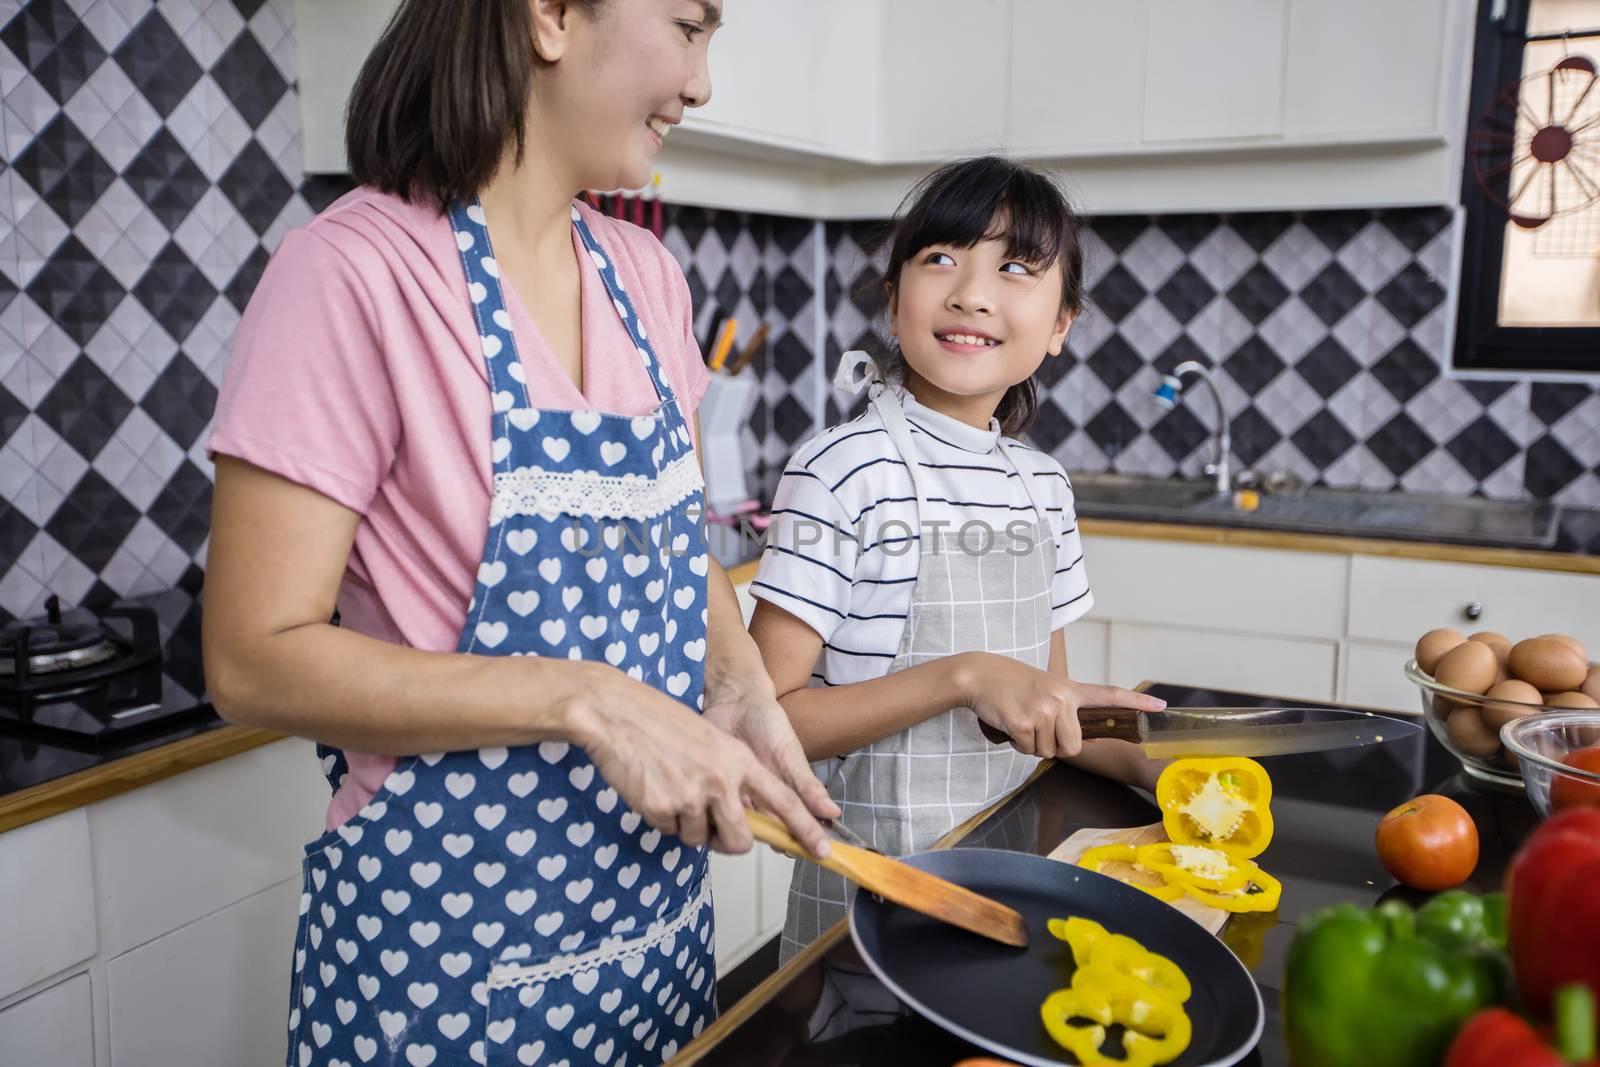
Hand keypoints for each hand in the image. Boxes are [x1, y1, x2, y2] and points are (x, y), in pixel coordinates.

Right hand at [571, 664, 834, 857]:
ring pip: (698, 839)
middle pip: (740, 840)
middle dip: (725, 842)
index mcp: (738, 760)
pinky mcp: (662, 808)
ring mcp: (691, 796)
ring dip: (685, 825)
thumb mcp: (709, 740)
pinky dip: (660, 817)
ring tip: (670, 787)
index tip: (823, 852)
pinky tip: (651, 787)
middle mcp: (721, 780)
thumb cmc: (660, 722)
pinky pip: (669, 832)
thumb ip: (730, 774)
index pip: (784, 800)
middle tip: (709, 827)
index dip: (805, 829)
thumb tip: (739, 814)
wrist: (617, 711)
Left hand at [702, 662, 839, 854]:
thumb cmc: (768, 723)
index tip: (806, 853)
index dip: (801, 843)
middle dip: (768, 840)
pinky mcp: (714, 790)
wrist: (733, 700)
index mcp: (785, 795)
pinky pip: (715, 812)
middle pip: (768, 834)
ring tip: (741, 823)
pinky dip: (715, 817)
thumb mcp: (790, 754)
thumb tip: (833, 815)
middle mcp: (762, 801)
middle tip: (768, 837)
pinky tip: (715, 814)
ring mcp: (738, 797)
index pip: (795, 829)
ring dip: (740, 832)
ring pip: (741, 828)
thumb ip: (807, 785)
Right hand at [953, 653, 1165, 758]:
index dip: (1136, 703)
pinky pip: (1028, 750)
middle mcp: (1061, 699)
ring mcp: (1043, 710)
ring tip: (1021, 720)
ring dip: (1033, 744)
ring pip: (1049, 752)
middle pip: (1073, 746)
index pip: (1109, 695)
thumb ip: (1065, 709)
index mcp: (1070, 689)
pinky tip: (1010, 723)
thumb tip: (1080, 742)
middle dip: (1055, 745)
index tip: (1160, 707)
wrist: (979, 675)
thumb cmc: (1011, 684)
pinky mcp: (1024, 722)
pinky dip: (1017, 744)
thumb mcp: (1045, 688)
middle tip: (1037, 725)